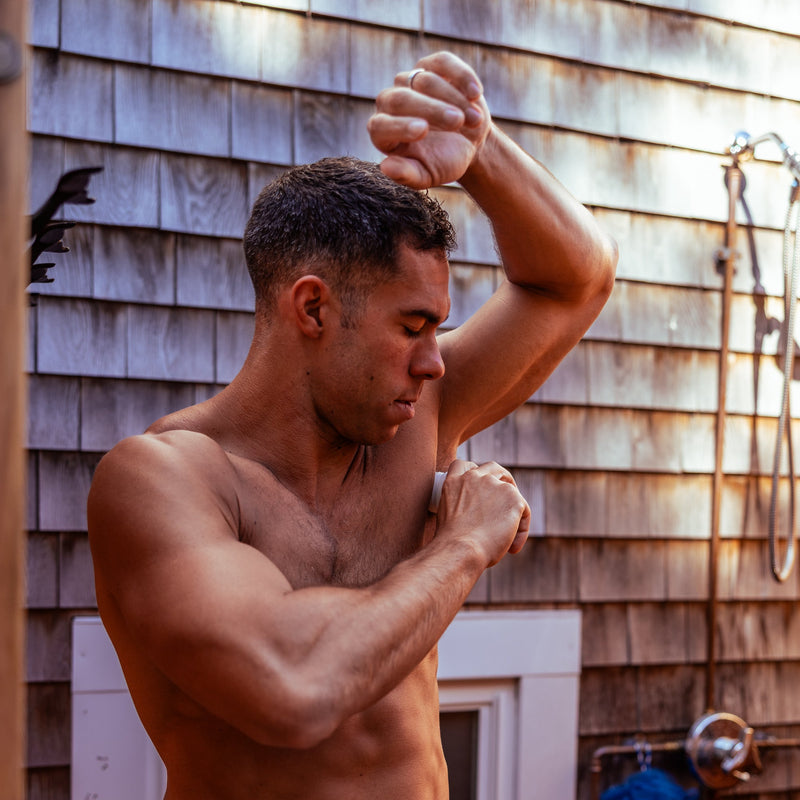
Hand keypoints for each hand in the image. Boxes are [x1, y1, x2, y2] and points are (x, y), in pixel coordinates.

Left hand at [368, 51, 491, 188]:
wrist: (467, 143)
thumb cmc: (443, 162)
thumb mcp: (427, 175)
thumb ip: (406, 175)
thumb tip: (385, 167)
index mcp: (382, 133)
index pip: (380, 125)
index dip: (400, 126)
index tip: (423, 130)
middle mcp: (389, 103)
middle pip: (400, 98)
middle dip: (432, 110)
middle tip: (457, 123)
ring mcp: (409, 80)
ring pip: (424, 80)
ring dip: (454, 100)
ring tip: (474, 121)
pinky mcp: (431, 66)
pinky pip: (442, 62)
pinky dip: (461, 76)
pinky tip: (475, 94)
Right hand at [436, 460, 529, 565]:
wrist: (460, 550)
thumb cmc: (451, 546)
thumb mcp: (446, 518)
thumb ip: (460, 509)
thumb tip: (476, 521)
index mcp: (454, 482)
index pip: (465, 466)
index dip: (474, 474)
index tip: (479, 489)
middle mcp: (474, 477)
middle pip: (493, 468)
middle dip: (502, 479)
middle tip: (505, 501)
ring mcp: (495, 485)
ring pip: (512, 490)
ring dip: (513, 510)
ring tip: (508, 537)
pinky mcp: (514, 498)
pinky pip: (524, 511)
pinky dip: (521, 530)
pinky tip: (512, 548)